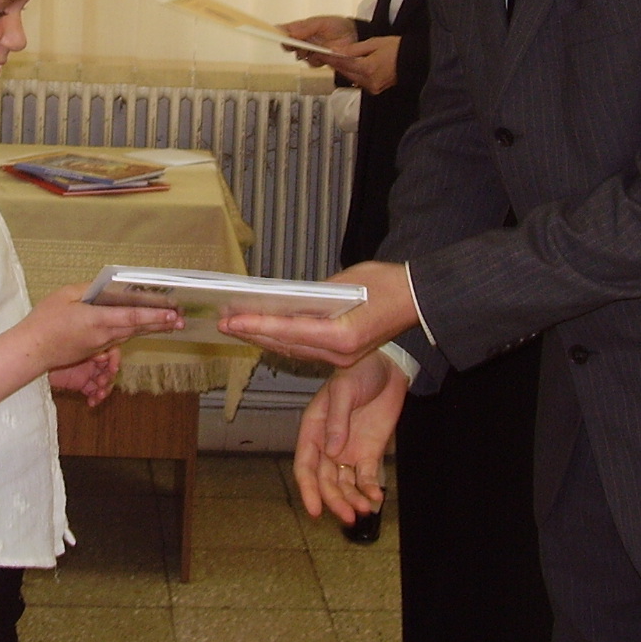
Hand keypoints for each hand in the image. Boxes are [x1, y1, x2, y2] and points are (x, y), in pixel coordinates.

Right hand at [21, 284, 181, 373]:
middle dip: (161, 323)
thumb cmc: (45, 321)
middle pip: (137, 328)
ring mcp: (100, 345)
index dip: (154, 315)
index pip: (131, 316)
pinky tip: (144, 327)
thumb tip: (105, 286)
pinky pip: (120, 339)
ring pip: (131, 334)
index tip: (172, 313)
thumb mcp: (64, 295)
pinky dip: (136, 332)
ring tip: (170, 323)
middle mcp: (103, 335)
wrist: (32, 351)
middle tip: (181, 319)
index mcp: (96, 320)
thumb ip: (87, 289)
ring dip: (151, 328)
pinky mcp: (96, 350)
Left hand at [49, 347, 122, 406]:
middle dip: (109, 377)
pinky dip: (95, 398)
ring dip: (104, 390)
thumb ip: (90, 348)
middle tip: (102, 382)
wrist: (38, 360)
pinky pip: (94, 392)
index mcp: (93, 346)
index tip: (113, 368)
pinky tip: (92, 402)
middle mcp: (93, 359)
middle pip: (109, 369)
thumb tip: (105, 354)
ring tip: (99, 395)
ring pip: (104, 382)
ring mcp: (88, 372)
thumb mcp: (75, 346)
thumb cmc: (54, 348)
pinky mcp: (82, 384)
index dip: (115, 360)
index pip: (112, 352)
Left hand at [220, 261, 417, 367]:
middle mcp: (340, 353)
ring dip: (264, 340)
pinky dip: (283, 343)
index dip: (256, 326)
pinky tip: (265, 334)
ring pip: (293, 351)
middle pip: (286, 346)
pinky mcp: (344, 357)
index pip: (289, 332)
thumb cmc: (386, 284)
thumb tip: (285, 301)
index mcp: (342, 335)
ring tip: (236, 327)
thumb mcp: (346, 282)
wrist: (417, 300)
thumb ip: (315, 296)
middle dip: (252, 335)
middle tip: (223, 323)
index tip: (230, 320)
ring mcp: (342, 359)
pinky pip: (306, 351)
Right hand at [279, 15, 357, 68]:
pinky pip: (311, 63)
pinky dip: (316, 60)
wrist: (355, 37)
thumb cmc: (338, 26)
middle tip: (300, 43)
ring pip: (299, 56)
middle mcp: (303, 39)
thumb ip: (306, 28)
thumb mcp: (322, 22)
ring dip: (306, 53)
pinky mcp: (318, 60)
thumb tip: (291, 33)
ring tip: (318, 48)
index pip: (284, 30)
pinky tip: (324, 54)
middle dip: (292, 46)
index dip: (278, 34)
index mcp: (301, 27)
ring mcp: (310, 50)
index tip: (277, 36)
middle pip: (288, 45)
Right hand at [293, 352, 408, 522]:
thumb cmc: (358, 371)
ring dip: (352, 500)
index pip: (305, 466)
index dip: (308, 489)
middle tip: (348, 517)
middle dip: (335, 501)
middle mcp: (328, 445)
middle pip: (326, 481)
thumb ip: (337, 421)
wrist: (387, 366)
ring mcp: (349, 450)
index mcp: (313, 429)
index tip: (314, 510)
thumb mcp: (344, 391)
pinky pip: (367, 477)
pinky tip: (376, 498)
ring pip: (345, 484)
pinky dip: (369, 490)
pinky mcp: (370, 452)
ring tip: (364, 510)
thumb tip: (332, 452)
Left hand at [328, 35, 400, 94]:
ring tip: (338, 58)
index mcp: (369, 67)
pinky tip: (351, 66)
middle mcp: (369, 80)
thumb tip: (338, 50)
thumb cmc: (398, 49)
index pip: (343, 63)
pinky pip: (358, 81)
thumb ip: (354, 48)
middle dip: (335, 63)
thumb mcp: (374, 43)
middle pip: (344, 72)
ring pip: (350, 77)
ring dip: (344, 68)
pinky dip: (353, 73)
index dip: (330, 57)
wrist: (414, 60)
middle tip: (326, 54)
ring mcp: (372, 87)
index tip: (322, 52)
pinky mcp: (374, 89)